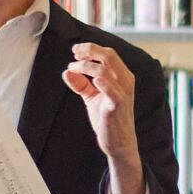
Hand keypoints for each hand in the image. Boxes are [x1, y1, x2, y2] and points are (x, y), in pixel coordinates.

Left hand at [62, 43, 145, 193]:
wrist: (118, 144)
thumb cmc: (108, 119)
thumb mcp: (92, 98)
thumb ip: (81, 84)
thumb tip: (67, 72)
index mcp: (122, 76)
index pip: (108, 54)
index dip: (90, 48)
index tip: (75, 51)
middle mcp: (125, 81)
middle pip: (109, 55)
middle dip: (89, 50)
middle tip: (74, 53)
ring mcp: (123, 93)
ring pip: (106, 69)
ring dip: (86, 65)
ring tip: (73, 68)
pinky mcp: (117, 105)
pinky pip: (111, 89)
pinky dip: (102, 82)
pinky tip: (92, 81)